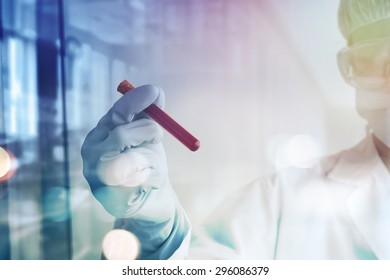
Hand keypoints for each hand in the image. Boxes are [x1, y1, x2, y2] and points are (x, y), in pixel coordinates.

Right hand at [81, 84, 173, 218]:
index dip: (135, 101)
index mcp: (99, 135)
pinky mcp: (111, 200)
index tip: (155, 92)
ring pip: (132, 159)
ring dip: (152, 158)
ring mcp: (98, 179)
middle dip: (149, 132)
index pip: (116, 114)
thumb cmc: (147, 163)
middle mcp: (92, 155)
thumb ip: (150, 115)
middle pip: (122, 136)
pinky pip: (140, 182)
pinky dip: (153, 178)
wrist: (151, 200)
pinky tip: (149, 184)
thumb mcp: (148, 137)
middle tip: (159, 137)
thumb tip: (156, 92)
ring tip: (154, 165)